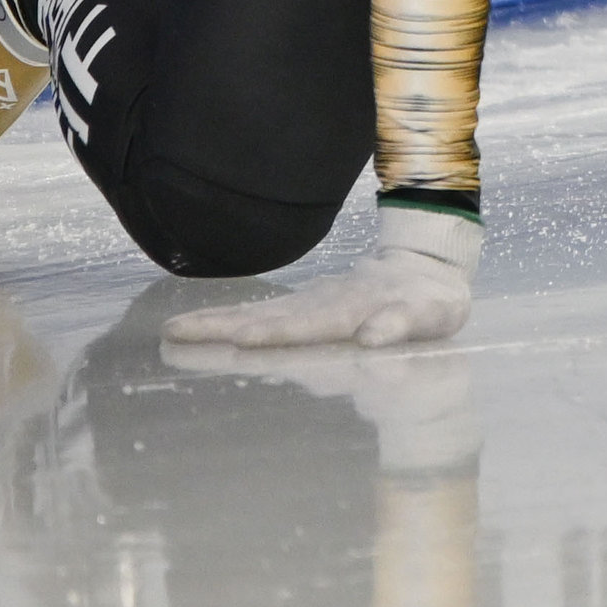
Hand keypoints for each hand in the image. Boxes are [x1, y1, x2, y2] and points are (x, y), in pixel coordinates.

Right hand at [161, 201, 479, 352]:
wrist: (426, 268)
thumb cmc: (431, 303)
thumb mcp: (433, 314)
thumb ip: (402, 324)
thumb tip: (373, 336)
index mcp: (352, 310)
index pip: (309, 324)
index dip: (278, 332)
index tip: (244, 338)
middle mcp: (321, 304)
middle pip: (269, 317)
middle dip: (226, 327)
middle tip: (180, 332)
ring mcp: (308, 302)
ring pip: (257, 313)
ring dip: (216, 322)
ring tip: (173, 329)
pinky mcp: (301, 306)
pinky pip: (261, 312)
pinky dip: (228, 318)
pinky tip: (195, 326)